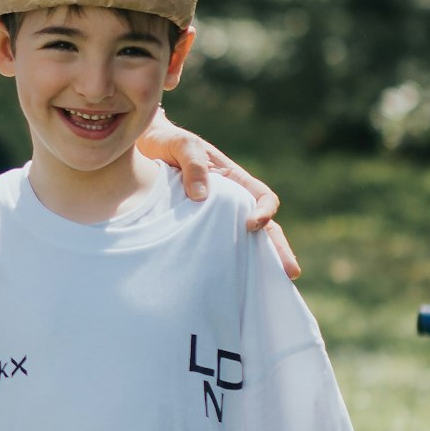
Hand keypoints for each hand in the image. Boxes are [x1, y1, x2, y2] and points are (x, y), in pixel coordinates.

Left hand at [137, 110, 300, 279]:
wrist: (139, 149)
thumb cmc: (166, 143)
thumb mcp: (181, 146)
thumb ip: (193, 164)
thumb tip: (201, 196)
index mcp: (234, 179)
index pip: (262, 197)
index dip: (264, 211)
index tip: (251, 223)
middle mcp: (230, 201)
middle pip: (264, 227)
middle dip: (278, 249)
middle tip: (290, 272)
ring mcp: (215, 218)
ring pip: (244, 242)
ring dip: (259, 263)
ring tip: (270, 287)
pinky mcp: (197, 230)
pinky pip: (217, 247)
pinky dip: (229, 264)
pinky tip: (230, 285)